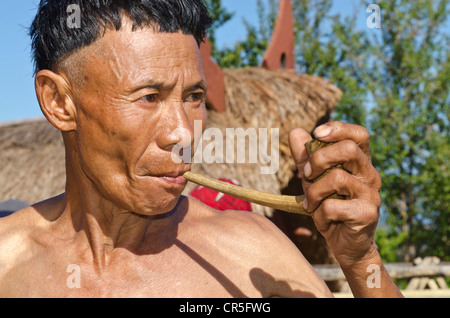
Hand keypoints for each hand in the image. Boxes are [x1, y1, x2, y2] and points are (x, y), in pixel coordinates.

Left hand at [289, 121, 381, 267]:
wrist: (347, 246)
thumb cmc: (331, 208)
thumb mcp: (314, 180)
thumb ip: (305, 157)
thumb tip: (295, 131)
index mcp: (360, 163)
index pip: (359, 134)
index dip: (339, 128)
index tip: (317, 134)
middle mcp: (370, 175)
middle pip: (348, 150)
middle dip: (319, 159)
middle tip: (306, 175)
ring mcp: (371, 194)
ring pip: (337, 178)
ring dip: (314, 192)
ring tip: (310, 204)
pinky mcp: (367, 214)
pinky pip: (333, 206)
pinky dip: (319, 215)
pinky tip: (323, 221)